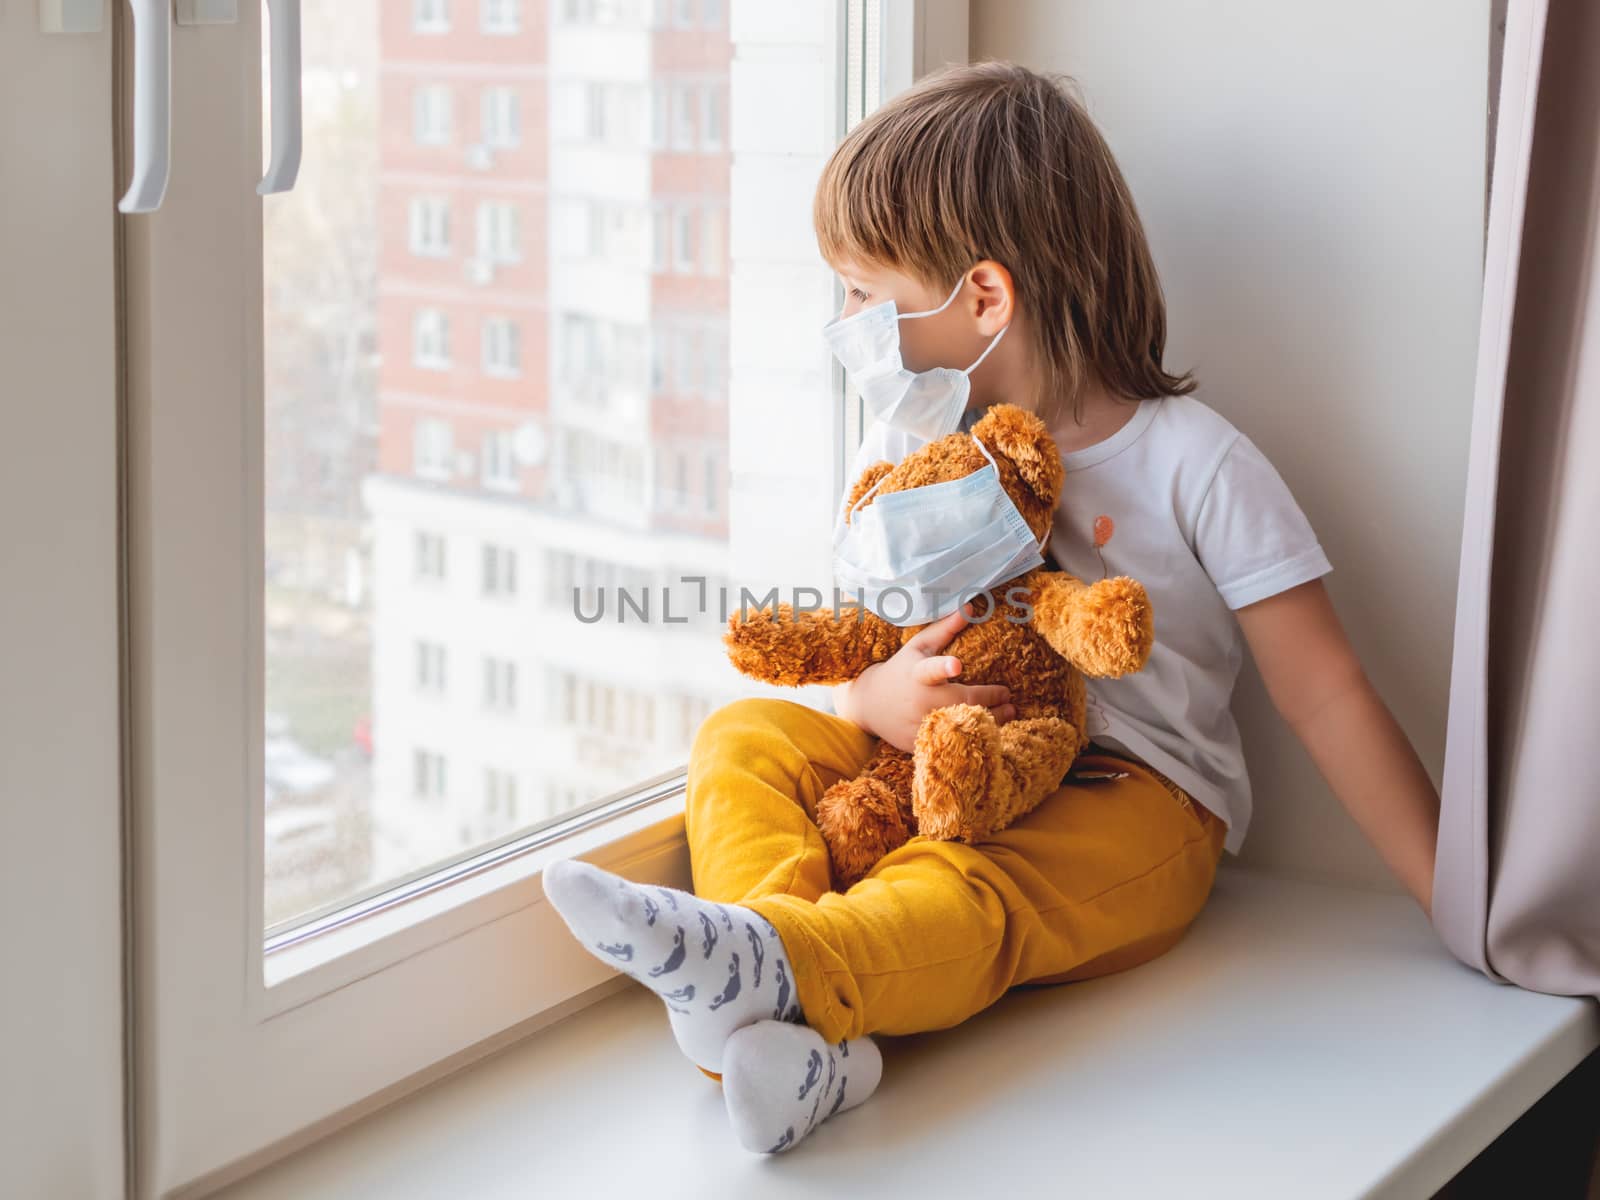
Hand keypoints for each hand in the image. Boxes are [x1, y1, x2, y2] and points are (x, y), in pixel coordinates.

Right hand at [832, 604, 1015, 752]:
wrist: (869, 705)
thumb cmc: (901, 669)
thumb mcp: (918, 647)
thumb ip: (945, 629)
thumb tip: (970, 606)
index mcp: (918, 673)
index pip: (931, 669)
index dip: (943, 667)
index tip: (957, 665)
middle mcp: (919, 700)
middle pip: (962, 701)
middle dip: (990, 699)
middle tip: (1008, 695)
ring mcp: (919, 725)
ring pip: (963, 726)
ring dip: (992, 720)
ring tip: (1010, 711)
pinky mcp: (919, 744)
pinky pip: (954, 743)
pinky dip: (975, 738)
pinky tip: (990, 731)